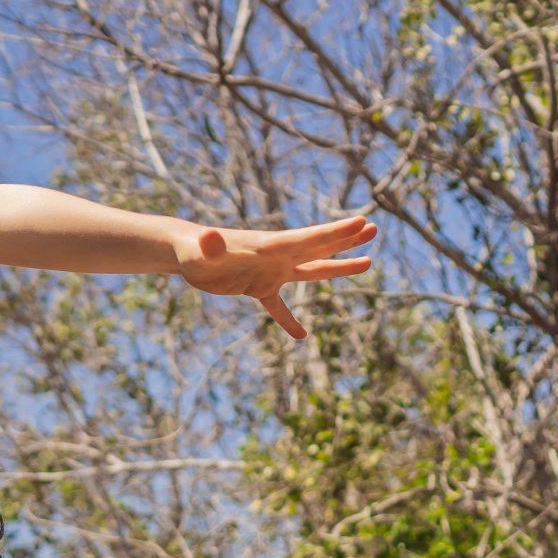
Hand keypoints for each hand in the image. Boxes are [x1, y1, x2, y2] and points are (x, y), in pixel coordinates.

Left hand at [175, 214, 375, 337]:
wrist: (184, 252)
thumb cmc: (191, 248)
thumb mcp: (199, 249)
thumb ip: (209, 244)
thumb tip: (209, 237)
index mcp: (270, 246)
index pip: (309, 239)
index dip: (336, 232)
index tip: (362, 221)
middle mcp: (276, 256)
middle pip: (318, 247)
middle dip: (346, 239)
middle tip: (374, 228)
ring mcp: (269, 272)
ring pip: (311, 271)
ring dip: (337, 267)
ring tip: (368, 263)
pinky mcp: (257, 287)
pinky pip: (278, 306)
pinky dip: (289, 320)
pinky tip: (301, 336)